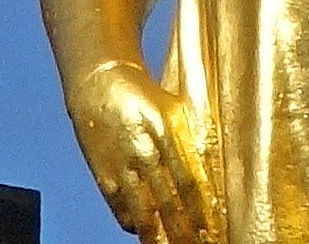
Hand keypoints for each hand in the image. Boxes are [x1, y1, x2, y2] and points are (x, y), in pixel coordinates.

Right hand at [69, 62, 206, 243]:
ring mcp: (121, 163)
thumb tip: (209, 173)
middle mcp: (143, 149)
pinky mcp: (102, 172)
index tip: (209, 227)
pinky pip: (119, 206)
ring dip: (155, 235)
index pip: (187, 179)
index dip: (199, 208)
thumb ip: (191, 138)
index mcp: (166, 130)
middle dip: (182, 229)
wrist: (100, 81)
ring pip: (141, 210)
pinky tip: (142, 231)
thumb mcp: (174, 109)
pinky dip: (131, 222)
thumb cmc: (145, 96)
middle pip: (166, 200)